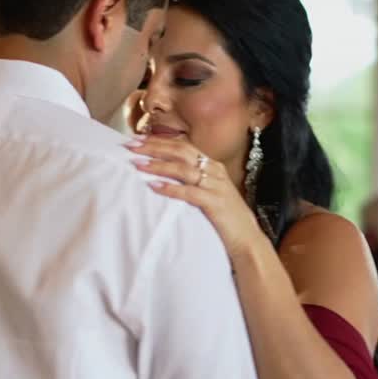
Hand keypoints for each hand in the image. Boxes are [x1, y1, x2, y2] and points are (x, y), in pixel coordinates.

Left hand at [127, 136, 263, 256]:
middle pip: (180, 151)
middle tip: (131, 147)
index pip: (182, 146)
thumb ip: (191, 180)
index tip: (136, 140)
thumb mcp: (208, 192)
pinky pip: (189, 192)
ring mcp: (216, 186)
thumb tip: (162, 173)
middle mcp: (214, 171)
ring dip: (158, 166)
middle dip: (154, 147)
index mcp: (212, 165)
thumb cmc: (223, 216)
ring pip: (183, 169)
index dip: (158, 141)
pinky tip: (154, 186)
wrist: (246, 238)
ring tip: (138, 165)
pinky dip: (171, 188)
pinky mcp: (215, 203)